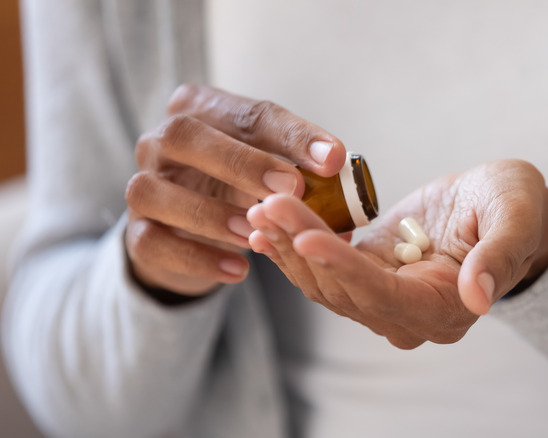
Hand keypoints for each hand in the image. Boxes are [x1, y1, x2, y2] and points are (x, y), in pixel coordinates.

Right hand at [124, 84, 346, 295]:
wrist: (191, 230)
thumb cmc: (238, 187)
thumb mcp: (270, 171)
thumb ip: (303, 177)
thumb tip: (346, 201)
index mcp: (202, 109)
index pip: (248, 113)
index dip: (292, 135)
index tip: (333, 159)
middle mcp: (161, 140)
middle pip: (185, 136)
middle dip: (241, 162)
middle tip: (290, 188)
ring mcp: (142, 185)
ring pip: (156, 191)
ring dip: (211, 214)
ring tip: (255, 235)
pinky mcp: (137, 232)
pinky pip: (153, 242)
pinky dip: (197, 257)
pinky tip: (238, 270)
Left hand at [247, 159, 547, 347]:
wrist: (499, 205)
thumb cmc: (514, 206)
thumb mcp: (516, 217)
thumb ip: (499, 257)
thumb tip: (479, 298)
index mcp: (445, 309)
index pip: (383, 295)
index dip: (343, 268)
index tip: (306, 236)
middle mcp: (409, 316)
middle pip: (342, 290)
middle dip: (303, 247)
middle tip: (269, 205)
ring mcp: (384, 299)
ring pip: (324, 284)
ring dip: (290, 247)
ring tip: (261, 209)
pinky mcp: (368, 275)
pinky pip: (324, 269)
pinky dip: (295, 247)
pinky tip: (268, 223)